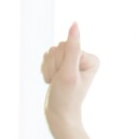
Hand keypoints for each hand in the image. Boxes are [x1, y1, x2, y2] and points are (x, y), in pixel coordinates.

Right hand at [40, 24, 105, 138]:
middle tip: (60, 81)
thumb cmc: (67, 97)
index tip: (67, 78)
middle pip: (58, 48)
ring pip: (50, 53)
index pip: (66, 45)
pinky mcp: (63, 65)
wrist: (59, 114)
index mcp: (91, 58)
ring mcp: (73, 61)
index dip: (61, 62)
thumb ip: (72, 47)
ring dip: (49, 68)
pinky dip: (45, 70)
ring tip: (57, 83)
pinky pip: (46, 58)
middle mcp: (84, 58)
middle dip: (54, 65)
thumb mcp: (69, 71)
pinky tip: (52, 81)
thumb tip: (75, 24)